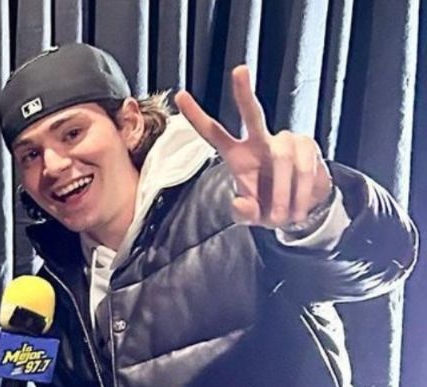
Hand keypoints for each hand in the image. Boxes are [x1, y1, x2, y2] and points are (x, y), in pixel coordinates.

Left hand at [175, 65, 332, 228]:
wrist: (301, 209)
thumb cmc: (268, 207)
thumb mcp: (250, 215)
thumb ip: (242, 212)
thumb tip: (242, 204)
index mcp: (236, 155)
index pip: (213, 133)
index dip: (196, 116)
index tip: (179, 95)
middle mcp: (259, 141)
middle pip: (252, 113)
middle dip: (244, 92)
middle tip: (239, 69)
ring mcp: (284, 140)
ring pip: (282, 159)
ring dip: (282, 193)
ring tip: (281, 216)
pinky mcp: (307, 146)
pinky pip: (303, 168)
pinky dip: (300, 193)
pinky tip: (297, 209)